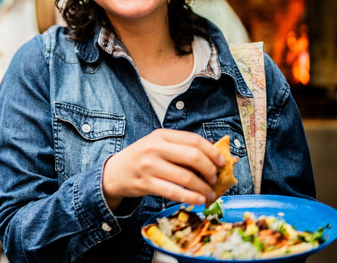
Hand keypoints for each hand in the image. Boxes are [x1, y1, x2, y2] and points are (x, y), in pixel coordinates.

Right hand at [101, 129, 225, 210]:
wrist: (114, 172)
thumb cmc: (142, 158)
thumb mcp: (158, 146)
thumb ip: (180, 148)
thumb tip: (213, 157)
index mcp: (161, 135)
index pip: (194, 140)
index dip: (212, 152)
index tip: (222, 162)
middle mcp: (155, 147)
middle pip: (193, 157)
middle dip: (210, 170)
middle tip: (215, 179)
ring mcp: (149, 165)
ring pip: (185, 177)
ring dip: (203, 188)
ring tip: (209, 194)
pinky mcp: (145, 183)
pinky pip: (173, 192)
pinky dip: (190, 197)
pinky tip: (198, 200)